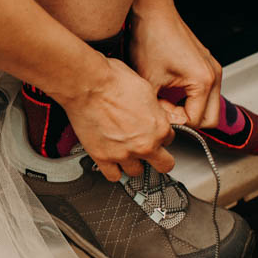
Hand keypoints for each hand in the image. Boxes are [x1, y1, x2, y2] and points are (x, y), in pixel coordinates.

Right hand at [56, 58, 184, 178]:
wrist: (88, 84)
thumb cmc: (113, 81)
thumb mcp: (146, 89)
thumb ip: (154, 109)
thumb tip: (153, 113)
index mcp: (159, 127)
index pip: (169, 139)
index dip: (161, 134)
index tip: (154, 133)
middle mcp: (144, 144)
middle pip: (164, 165)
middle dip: (159, 159)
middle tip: (152, 153)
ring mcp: (123, 154)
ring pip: (137, 172)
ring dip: (134, 164)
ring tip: (127, 154)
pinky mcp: (103, 157)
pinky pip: (114, 176)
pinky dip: (114, 171)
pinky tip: (112, 162)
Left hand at [129, 1, 222, 128]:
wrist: (153, 12)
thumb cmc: (151, 38)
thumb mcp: (148, 80)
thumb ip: (157, 108)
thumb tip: (163, 123)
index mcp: (203, 80)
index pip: (195, 121)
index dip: (174, 121)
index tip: (157, 110)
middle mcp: (213, 75)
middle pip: (210, 119)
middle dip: (187, 120)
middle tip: (165, 110)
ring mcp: (212, 69)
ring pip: (209, 106)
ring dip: (189, 108)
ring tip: (165, 98)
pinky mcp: (207, 65)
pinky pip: (206, 92)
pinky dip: (191, 97)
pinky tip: (170, 90)